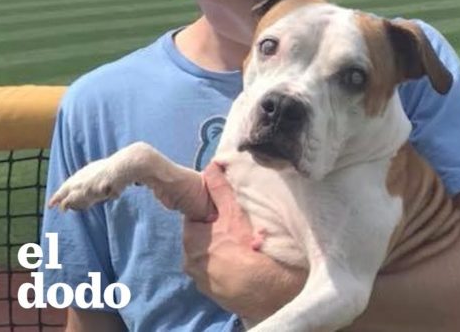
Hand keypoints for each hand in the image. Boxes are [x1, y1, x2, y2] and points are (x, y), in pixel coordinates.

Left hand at [182, 162, 304, 320]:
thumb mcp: (234, 213)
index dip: (210, 211)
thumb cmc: (248, 248)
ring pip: (211, 256)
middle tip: (237, 227)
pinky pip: (220, 273)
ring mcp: (202, 281)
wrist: (270, 293)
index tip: (225, 211)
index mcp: (190, 240)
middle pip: (202, 237)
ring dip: (223, 250)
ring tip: (244, 245)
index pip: (194, 217)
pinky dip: (229, 267)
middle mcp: (190, 263)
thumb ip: (219, 188)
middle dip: (216, 231)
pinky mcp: (216, 294)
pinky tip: (245, 263)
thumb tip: (211, 165)